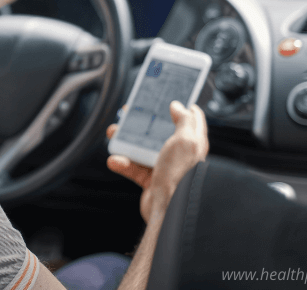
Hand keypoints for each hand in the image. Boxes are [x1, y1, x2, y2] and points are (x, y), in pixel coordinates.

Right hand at [106, 101, 207, 223]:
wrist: (169, 210)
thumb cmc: (181, 175)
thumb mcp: (185, 140)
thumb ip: (184, 120)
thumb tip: (179, 106)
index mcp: (192, 142)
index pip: (190, 119)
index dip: (179, 106)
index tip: (166, 96)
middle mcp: (180, 154)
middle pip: (160, 131)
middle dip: (143, 122)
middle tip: (130, 114)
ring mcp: (164, 167)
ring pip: (142, 148)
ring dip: (126, 142)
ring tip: (114, 134)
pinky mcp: (151, 180)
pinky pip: (133, 168)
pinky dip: (122, 163)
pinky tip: (115, 160)